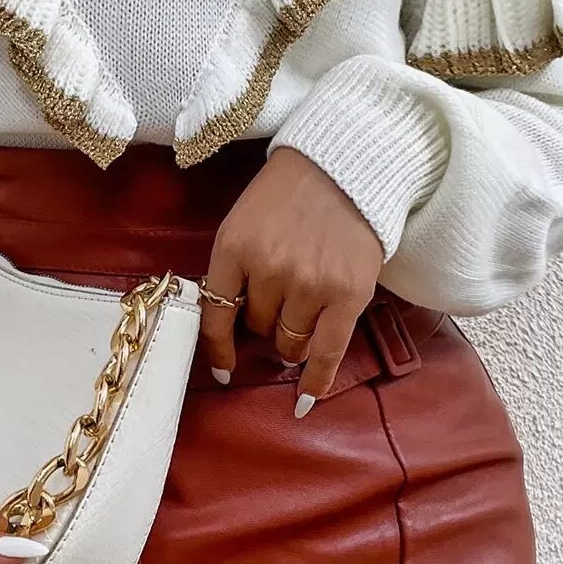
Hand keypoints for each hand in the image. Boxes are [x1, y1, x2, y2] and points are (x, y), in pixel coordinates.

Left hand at [199, 147, 384, 414]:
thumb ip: (235, 267)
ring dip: (292, 336)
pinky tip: (306, 399)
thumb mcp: (245, 220)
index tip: (223, 370)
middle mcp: (269, 269)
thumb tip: (236, 326)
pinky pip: (326, 352)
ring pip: (289, 340)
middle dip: (266, 320)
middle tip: (285, 297)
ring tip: (307, 309)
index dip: (218, 348)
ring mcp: (309, 284)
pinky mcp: (347, 294)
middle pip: (257, 326)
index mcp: (233, 247)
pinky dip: (314, 379)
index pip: (215, 313)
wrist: (346, 164)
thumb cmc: (291, 193)